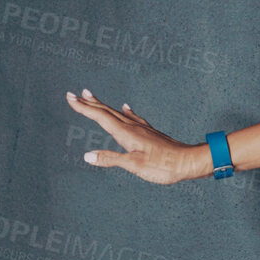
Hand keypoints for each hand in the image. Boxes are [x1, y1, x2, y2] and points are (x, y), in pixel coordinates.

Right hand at [66, 88, 205, 183]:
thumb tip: (87, 156)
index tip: (70, 97)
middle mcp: (132, 127)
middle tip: (74, 94)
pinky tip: (125, 108)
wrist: (189, 161)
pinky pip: (132, 118)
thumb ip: (111, 159)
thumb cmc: (163, 166)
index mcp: (126, 133)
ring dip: (103, 106)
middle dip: (89, 104)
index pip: (100, 117)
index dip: (83, 108)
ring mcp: (142, 129)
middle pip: (107, 112)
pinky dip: (125, 112)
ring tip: (92, 97)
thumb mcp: (134, 165)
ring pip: (117, 113)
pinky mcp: (149, 133)